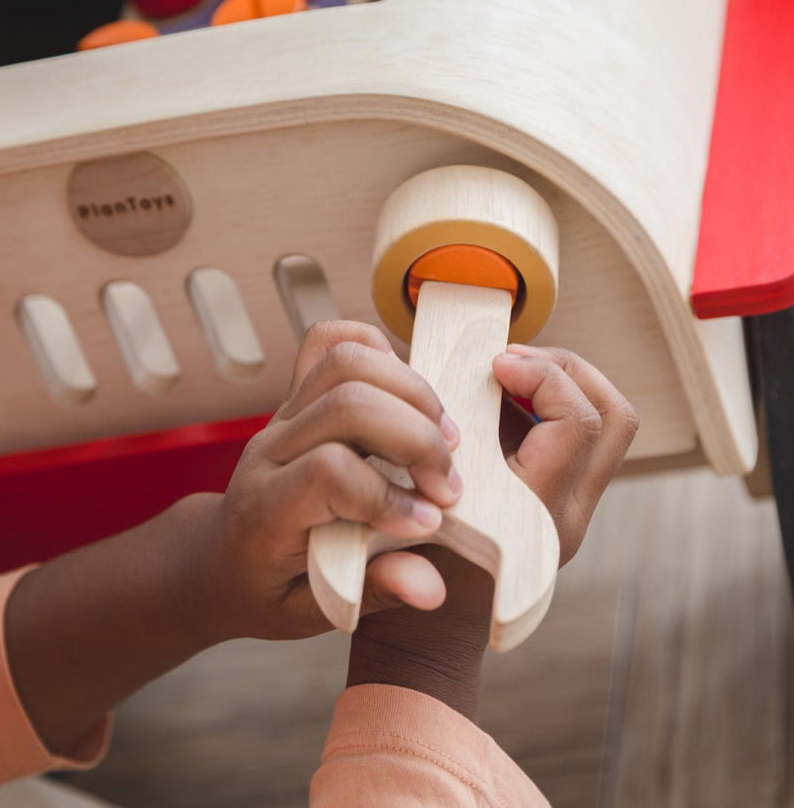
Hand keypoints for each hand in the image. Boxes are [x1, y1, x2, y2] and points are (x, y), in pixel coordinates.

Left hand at [197, 320, 463, 641]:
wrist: (222, 558)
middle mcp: (269, 449)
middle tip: (448, 483)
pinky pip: (330, 342)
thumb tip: (431, 587)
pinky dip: (378, 352)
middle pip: (346, 404)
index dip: (388, 495)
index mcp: (266, 509)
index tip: (428, 522)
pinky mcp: (295, 395)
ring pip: (344, 361)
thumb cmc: (268, 589)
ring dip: (412, 391)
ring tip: (443, 438)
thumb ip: (372, 592)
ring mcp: (281, 414)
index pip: (329, 472)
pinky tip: (408, 397)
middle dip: (416, 438)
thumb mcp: (312, 611)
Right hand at [348, 344, 637, 718]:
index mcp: (533, 521)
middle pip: (611, 416)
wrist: (425, 642)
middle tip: (508, 361)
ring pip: (605, 423)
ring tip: (505, 373)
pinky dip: (545, 403)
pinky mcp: (554, 503)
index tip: (494, 365)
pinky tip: (497, 398)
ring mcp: (566, 511)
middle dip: (564, 369)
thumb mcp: (393, 543)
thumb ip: (403, 520)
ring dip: (559, 383)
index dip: (543, 377)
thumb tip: (424, 486)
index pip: (577, 425)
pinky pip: (578, 435)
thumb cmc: (402, 587)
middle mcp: (563, 516)